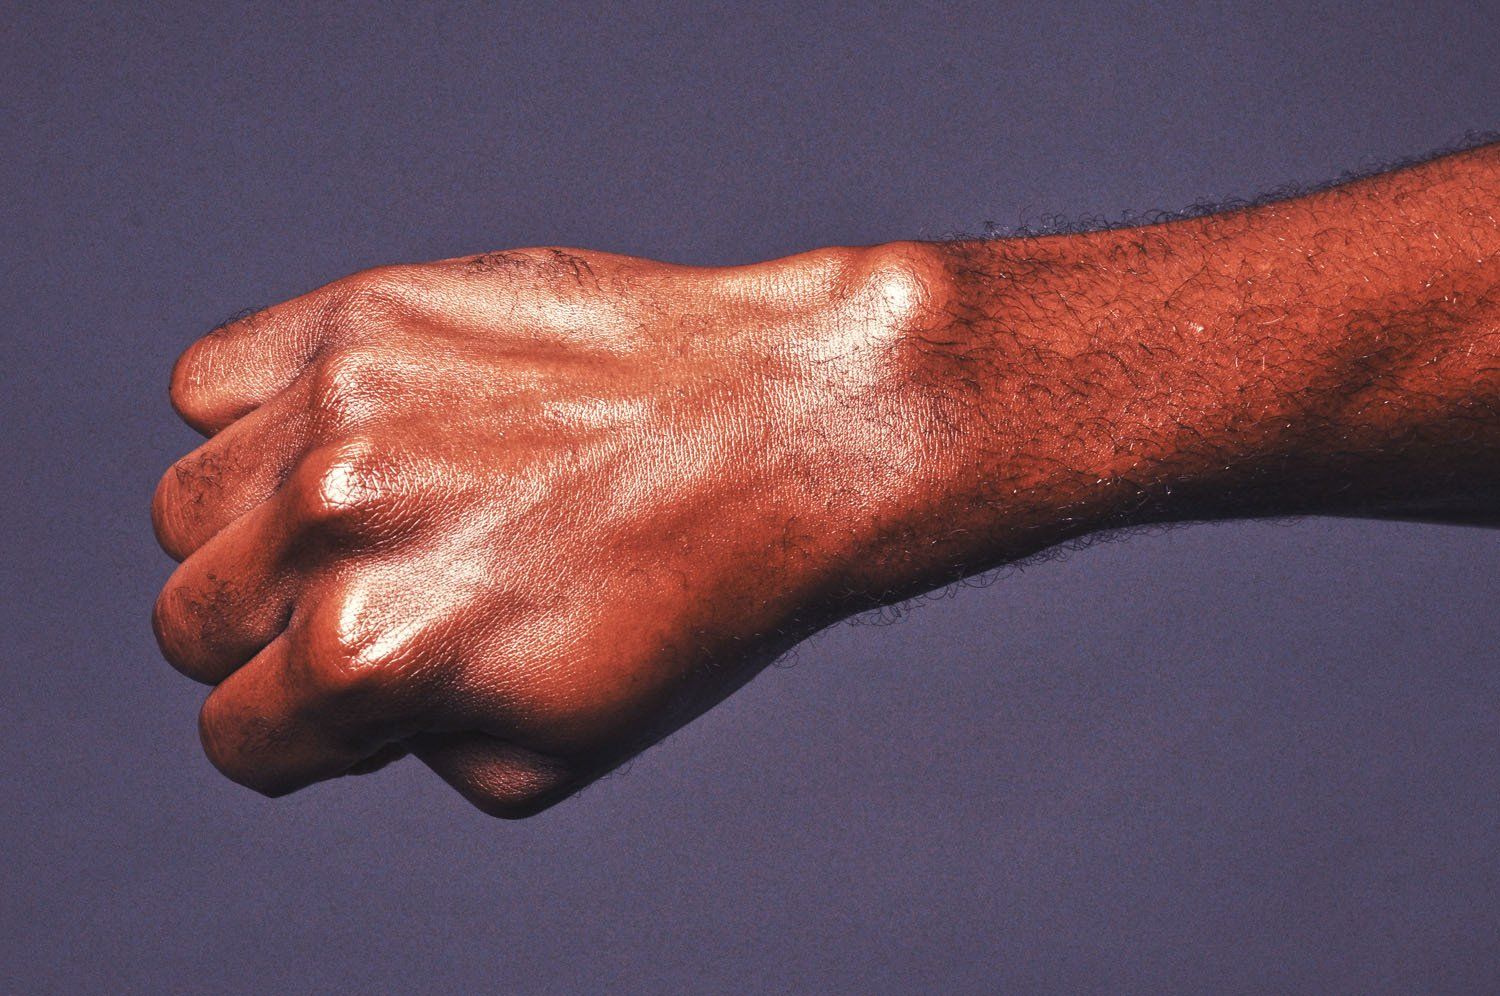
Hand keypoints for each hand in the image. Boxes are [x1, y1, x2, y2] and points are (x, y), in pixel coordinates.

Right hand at [152, 243, 955, 815]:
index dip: (304, 732)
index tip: (369, 694)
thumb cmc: (691, 598)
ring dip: (259, 529)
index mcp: (373, 653)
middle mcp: (334, 518)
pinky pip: (214, 380)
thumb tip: (329, 697)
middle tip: (389, 602)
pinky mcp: (367, 310)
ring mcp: (343, 400)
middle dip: (274, 636)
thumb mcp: (547, 754)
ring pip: (188, 501)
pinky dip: (260, 417)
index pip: (233, 735)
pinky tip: (364, 432)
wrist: (788, 430)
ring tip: (388, 513)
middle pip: (190, 618)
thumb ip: (399, 745)